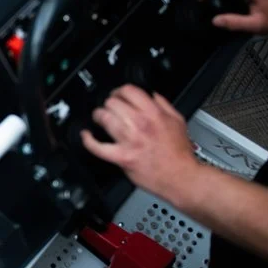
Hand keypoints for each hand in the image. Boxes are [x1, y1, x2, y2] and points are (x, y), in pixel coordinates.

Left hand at [80, 85, 201, 205]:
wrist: (181, 176)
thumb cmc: (179, 153)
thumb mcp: (178, 121)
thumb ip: (164, 105)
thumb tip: (152, 95)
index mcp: (154, 113)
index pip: (129, 91)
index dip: (119, 91)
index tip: (118, 95)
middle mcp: (140, 124)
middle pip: (113, 103)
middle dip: (109, 104)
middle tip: (109, 108)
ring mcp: (129, 140)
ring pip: (105, 118)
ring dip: (99, 116)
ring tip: (99, 117)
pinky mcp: (122, 157)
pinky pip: (98, 147)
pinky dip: (88, 141)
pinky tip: (86, 136)